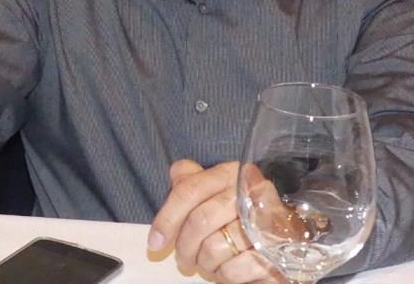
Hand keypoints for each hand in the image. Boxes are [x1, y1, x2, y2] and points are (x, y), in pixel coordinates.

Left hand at [149, 159, 283, 282]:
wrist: (291, 245)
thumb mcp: (217, 195)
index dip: (166, 218)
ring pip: (215, 248)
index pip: (189, 189)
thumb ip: (194, 182)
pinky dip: (224, 275)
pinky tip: (227, 271)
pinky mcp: (280, 254)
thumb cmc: (243, 218)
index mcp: (234, 174)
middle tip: (183, 260)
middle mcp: (254, 193)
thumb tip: (179, 172)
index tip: (155, 241)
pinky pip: (234, 269)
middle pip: (200, 220)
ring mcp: (270, 223)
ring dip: (205, 263)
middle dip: (184, 246)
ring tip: (208, 264)